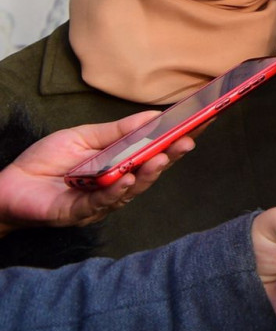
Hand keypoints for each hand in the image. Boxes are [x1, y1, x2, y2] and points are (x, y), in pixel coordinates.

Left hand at [0, 112, 194, 235]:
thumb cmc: (44, 163)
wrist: (6, 187)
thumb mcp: (83, 138)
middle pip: (150, 172)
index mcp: (120, 165)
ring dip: (150, 173)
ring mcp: (100, 202)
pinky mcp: (79, 213)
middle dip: (171, 157)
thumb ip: (116, 132)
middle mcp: (116, 186)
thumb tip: (151, 116)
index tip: (201, 122)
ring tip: (163, 157)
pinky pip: (102, 203)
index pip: (155, 152)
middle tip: (188, 141)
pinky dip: (117, 191)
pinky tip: (127, 178)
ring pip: (132, 189)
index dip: (178, 138)